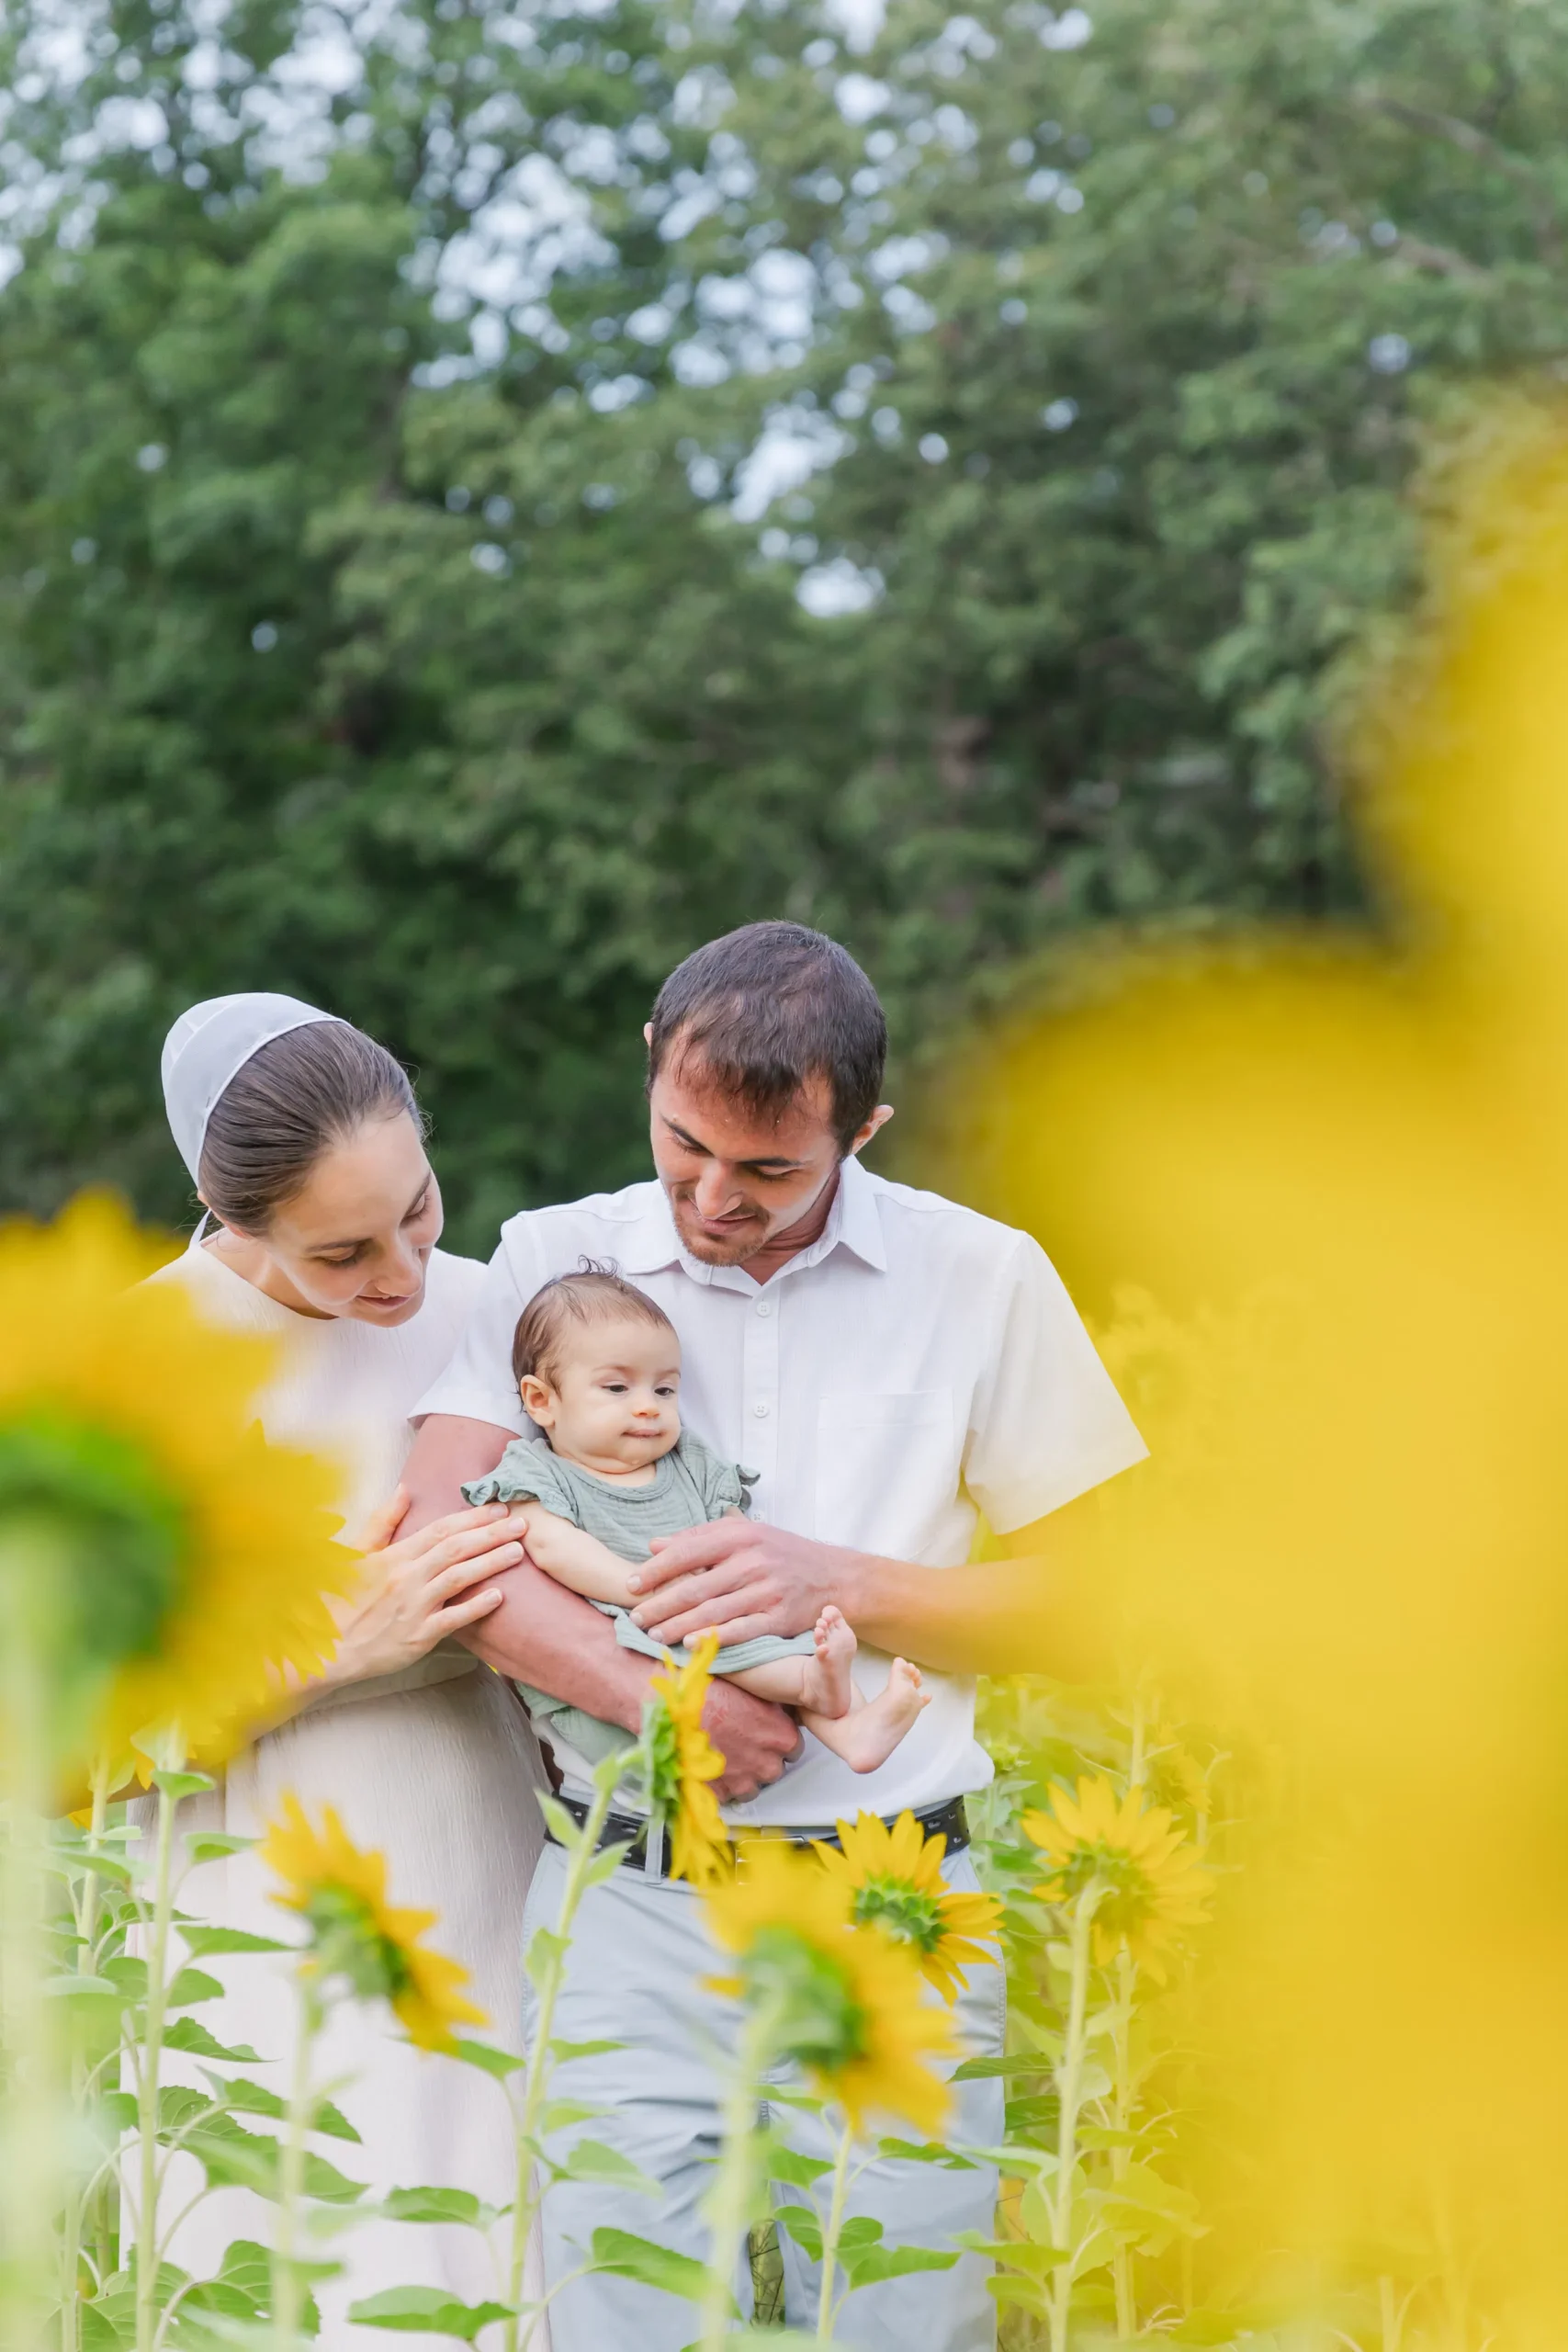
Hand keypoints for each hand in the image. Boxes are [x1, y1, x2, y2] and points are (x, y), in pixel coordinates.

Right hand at [321, 1489, 530, 1688]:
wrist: (327, 1647)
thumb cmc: (341, 1599)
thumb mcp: (355, 1554)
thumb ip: (382, 1522)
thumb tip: (405, 1489)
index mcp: (393, 1556)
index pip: (440, 1530)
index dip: (472, 1518)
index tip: (498, 1508)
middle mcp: (406, 1578)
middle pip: (456, 1549)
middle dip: (491, 1534)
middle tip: (521, 1525)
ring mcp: (414, 1607)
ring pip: (459, 1578)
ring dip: (491, 1562)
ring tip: (517, 1552)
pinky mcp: (419, 1637)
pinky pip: (453, 1619)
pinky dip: (477, 1606)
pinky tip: (499, 1596)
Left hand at [627, 1517, 852, 1649]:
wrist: (833, 1575)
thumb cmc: (780, 1552)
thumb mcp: (744, 1533)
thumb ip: (698, 1537)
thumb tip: (653, 1545)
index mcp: (740, 1536)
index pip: (687, 1552)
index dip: (655, 1570)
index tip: (630, 1585)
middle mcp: (752, 1561)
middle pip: (695, 1587)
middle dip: (660, 1605)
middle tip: (635, 1618)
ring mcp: (767, 1591)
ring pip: (713, 1612)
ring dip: (678, 1626)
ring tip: (654, 1636)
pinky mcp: (779, 1618)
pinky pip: (741, 1631)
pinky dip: (714, 1638)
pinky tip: (690, 1645)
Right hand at [700, 1675, 802, 1801]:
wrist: (677, 1710)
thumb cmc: (711, 1693)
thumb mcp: (753, 1689)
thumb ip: (772, 1706)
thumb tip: (779, 1708)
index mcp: (781, 1736)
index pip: (794, 1747)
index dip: (778, 1740)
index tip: (767, 1735)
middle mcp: (767, 1763)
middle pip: (774, 1769)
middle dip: (761, 1760)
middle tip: (742, 1744)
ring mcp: (745, 1782)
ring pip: (753, 1787)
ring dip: (743, 1776)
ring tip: (725, 1757)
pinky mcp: (721, 1794)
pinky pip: (727, 1795)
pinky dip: (721, 1785)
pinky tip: (711, 1766)